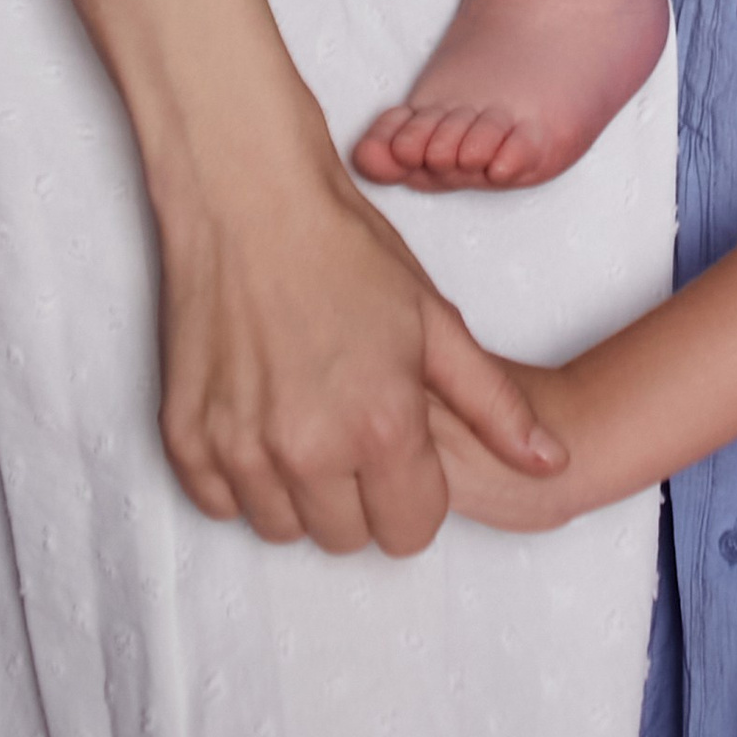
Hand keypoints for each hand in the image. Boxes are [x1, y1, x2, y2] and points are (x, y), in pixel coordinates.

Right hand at [157, 134, 566, 555]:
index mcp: (382, 425)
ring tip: (305, 416)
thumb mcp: (436, 321)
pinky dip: (241, 475)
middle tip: (350, 423)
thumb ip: (496, 406)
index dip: (414, 492)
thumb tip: (550, 462)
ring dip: (299, 489)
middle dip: (359, 495)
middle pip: (347, 538)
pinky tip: (260, 416)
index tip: (401, 448)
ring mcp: (241, 448)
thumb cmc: (343, 248)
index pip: (410, 532)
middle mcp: (309, 450)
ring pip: (284, 527)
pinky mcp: (186, 438)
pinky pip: (221, 503)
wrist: (247, 198)